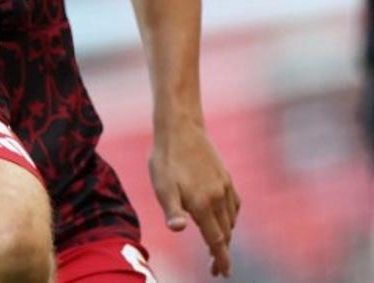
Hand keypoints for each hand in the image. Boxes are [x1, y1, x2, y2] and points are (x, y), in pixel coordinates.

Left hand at [149, 118, 240, 277]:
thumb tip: (178, 230)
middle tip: (217, 267)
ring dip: (227, 235)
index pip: (216, 240)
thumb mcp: (162, 186)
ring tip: (218, 245)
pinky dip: (232, 218)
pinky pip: (235, 205)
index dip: (220, 259)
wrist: (180, 128)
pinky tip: (226, 218)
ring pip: (231, 220)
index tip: (223, 273)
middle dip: (222, 252)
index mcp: (203, 204)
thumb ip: (172, 210)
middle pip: (225, 233)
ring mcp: (224, 187)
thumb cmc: (165, 159)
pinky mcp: (226, 177)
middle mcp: (218, 198)